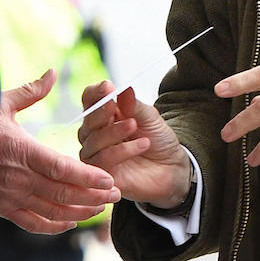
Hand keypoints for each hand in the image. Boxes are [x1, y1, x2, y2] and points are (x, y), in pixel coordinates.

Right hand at [0, 70, 120, 234]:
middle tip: (116, 195)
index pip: (61, 169)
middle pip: (62, 194)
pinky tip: (70, 223)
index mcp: (22, 151)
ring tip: (101, 208)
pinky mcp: (0, 208)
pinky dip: (53, 227)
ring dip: (79, 213)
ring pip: (51, 212)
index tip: (109, 179)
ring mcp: (9, 196)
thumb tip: (53, 73)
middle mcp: (18, 178)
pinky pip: (30, 223)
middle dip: (93, 197)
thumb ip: (31, 92)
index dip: (87, 177)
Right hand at [78, 80, 191, 209]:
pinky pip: (102, 161)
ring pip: (93, 141)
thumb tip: (123, 89)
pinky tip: (142, 145)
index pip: (90, 99)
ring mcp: (96, 154)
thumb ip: (134, 106)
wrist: (172, 167)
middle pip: (88, 120)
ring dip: (114, 132)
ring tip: (134, 126)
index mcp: (105, 115)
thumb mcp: (150, 118)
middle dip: (101, 112)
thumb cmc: (157, 139)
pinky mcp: (101, 174)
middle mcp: (95, 134)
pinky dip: (122, 151)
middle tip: (116, 107)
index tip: (107, 86)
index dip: (95, 92)